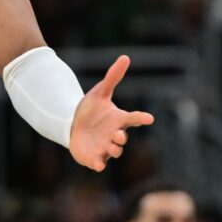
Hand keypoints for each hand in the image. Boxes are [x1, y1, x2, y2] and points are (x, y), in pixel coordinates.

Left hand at [69, 55, 154, 171]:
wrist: (72, 125)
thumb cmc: (90, 109)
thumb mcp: (100, 92)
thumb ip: (113, 77)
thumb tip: (125, 57)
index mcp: (118, 120)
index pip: (133, 118)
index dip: (141, 118)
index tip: (149, 118)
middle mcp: (114, 135)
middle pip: (122, 138)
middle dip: (121, 138)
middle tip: (118, 135)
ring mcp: (105, 147)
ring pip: (114, 151)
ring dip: (114, 150)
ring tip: (111, 147)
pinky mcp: (93, 157)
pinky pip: (99, 163)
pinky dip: (99, 164)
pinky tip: (97, 164)